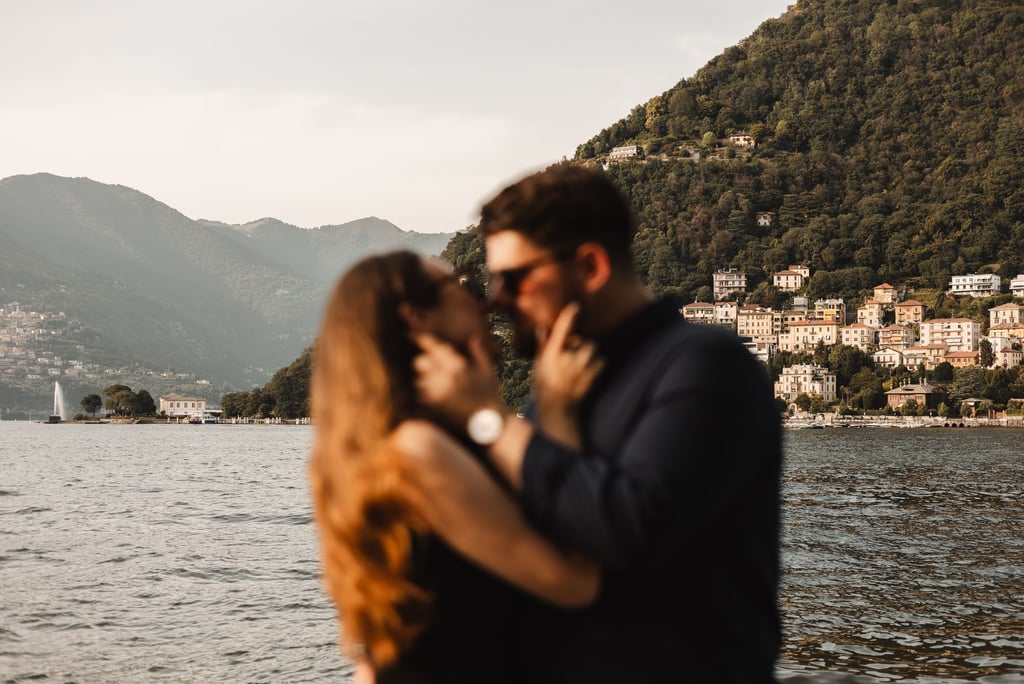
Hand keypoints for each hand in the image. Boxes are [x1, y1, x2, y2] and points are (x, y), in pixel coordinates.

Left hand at [413, 332, 502, 427]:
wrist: (488, 425)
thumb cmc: (489, 396)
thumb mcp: (488, 372)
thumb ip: (478, 353)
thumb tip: (473, 338)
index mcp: (457, 365)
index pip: (434, 347)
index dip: (421, 340)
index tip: (413, 335)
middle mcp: (444, 376)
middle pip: (420, 362)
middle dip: (424, 364)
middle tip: (433, 371)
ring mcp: (436, 392)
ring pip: (419, 380)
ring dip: (425, 382)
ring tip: (441, 389)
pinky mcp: (432, 406)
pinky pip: (421, 396)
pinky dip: (426, 397)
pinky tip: (439, 401)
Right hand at [534, 303, 603, 448]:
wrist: (557, 409)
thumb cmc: (545, 387)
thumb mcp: (539, 366)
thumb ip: (542, 346)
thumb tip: (540, 328)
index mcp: (552, 353)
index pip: (562, 329)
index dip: (569, 316)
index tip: (576, 306)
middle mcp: (566, 357)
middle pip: (581, 341)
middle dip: (580, 345)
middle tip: (573, 357)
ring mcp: (580, 367)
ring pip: (592, 349)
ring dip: (590, 354)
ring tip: (582, 364)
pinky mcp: (592, 375)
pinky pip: (601, 362)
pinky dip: (599, 365)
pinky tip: (591, 372)